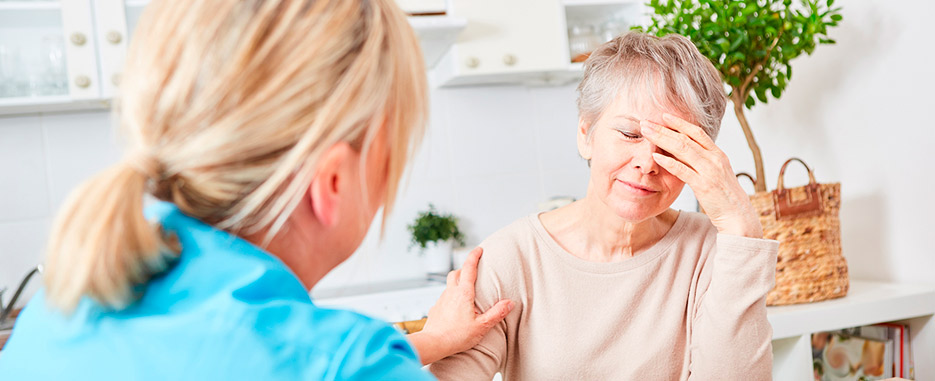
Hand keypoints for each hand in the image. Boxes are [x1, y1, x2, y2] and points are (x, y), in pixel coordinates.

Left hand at [408, 247, 513, 363]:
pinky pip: (444, 298)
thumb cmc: (457, 336)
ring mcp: (441, 300)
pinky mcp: (435, 309)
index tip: (479, 249)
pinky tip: (455, 308)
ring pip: (449, 285)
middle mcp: (450, 293)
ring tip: (466, 292)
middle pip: (455, 273)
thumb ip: (496, 313)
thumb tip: (509, 303)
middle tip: (473, 271)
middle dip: (464, 269)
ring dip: (457, 283)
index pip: (468, 268)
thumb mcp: (482, 326)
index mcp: (463, 293)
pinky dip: (451, 297)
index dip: (474, 256)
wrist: (433, 344)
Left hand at [640, 113, 762, 237]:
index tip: (663, 115)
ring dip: (662, 139)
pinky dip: (669, 162)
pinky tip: (656, 157)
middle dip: (664, 129)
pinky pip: (683, 170)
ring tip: (646, 133)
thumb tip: (684, 153)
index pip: (697, 132)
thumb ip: (702, 162)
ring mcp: (710, 171)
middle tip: (646, 122)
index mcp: (718, 154)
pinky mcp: (704, 186)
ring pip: (683, 149)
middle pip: (686, 138)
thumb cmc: (725, 197)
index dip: (680, 122)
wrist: (738, 216)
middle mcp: (715, 159)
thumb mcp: (716, 174)